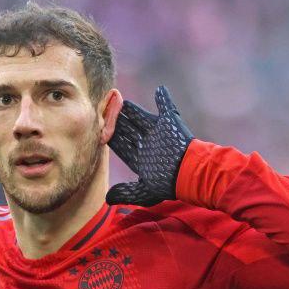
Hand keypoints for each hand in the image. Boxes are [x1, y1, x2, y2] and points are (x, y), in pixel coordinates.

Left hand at [106, 86, 194, 206]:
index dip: (109, 136)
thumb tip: (107, 198)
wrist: (191, 173)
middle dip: (115, 120)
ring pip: (140, 116)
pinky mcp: (171, 122)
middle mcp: (147, 142)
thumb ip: (126, 192)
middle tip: (103, 109)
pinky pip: (166, 107)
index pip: (120, 144)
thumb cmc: (170, 184)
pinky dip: (164, 98)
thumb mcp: (145, 192)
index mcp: (139, 157)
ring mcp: (158, 131)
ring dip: (130, 108)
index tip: (97, 129)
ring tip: (120, 100)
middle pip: (127, 128)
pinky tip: (160, 90)